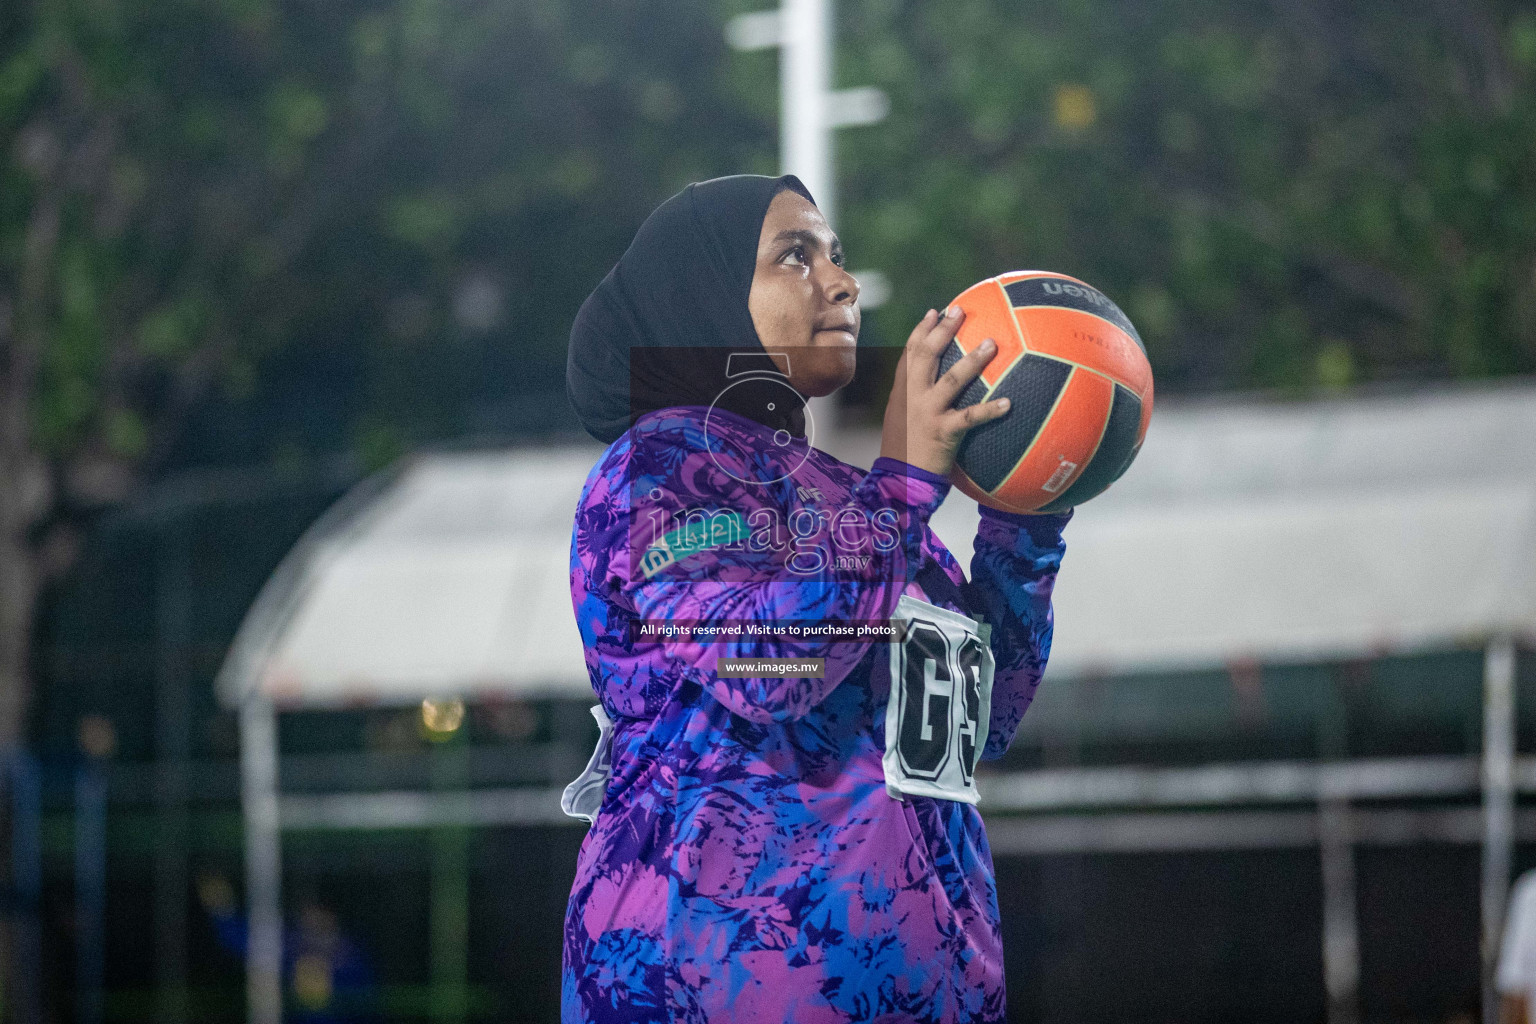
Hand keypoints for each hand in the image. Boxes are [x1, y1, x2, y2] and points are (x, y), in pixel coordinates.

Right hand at [879, 305, 1009, 476]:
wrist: (899, 481)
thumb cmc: (905, 451)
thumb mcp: (902, 420)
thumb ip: (916, 400)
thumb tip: (939, 386)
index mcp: (903, 392)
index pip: (909, 354)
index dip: (922, 331)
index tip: (936, 311)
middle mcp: (912, 398)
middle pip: (926, 356)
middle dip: (943, 330)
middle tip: (960, 310)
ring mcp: (927, 413)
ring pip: (951, 380)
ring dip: (973, 360)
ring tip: (992, 343)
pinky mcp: (943, 433)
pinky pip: (970, 418)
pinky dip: (990, 410)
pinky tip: (1009, 402)